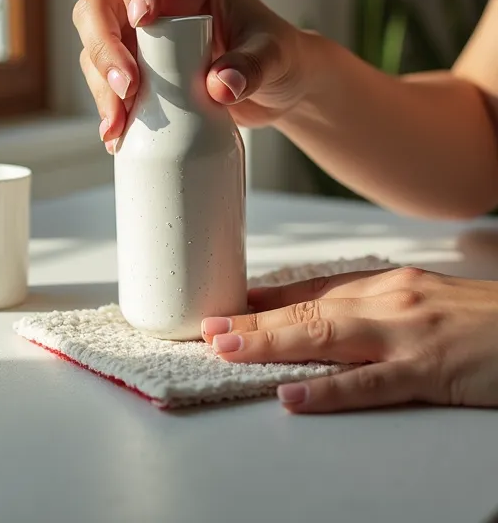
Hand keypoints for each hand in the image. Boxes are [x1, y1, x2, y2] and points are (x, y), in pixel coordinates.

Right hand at [72, 0, 309, 150]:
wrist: (278, 91)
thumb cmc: (280, 55)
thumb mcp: (276, 55)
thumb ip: (254, 65)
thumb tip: (220, 85)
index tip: (142, 19)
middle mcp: (153, 5)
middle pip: (100, 10)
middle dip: (103, 49)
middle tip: (127, 88)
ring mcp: (139, 42)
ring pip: (95, 53)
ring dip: (101, 89)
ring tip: (118, 126)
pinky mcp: (138, 76)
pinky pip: (107, 88)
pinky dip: (109, 112)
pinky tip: (116, 136)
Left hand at [201, 266, 497, 412]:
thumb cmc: (477, 317)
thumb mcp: (416, 299)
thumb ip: (368, 306)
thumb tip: (318, 314)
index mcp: (382, 286)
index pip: (309, 290)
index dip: (263, 300)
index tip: (226, 305)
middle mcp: (386, 302)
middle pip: (306, 311)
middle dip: (252, 320)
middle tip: (208, 328)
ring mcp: (406, 335)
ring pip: (325, 336)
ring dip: (270, 342)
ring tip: (226, 348)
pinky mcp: (430, 371)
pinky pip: (371, 384)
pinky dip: (329, 390)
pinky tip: (292, 394)